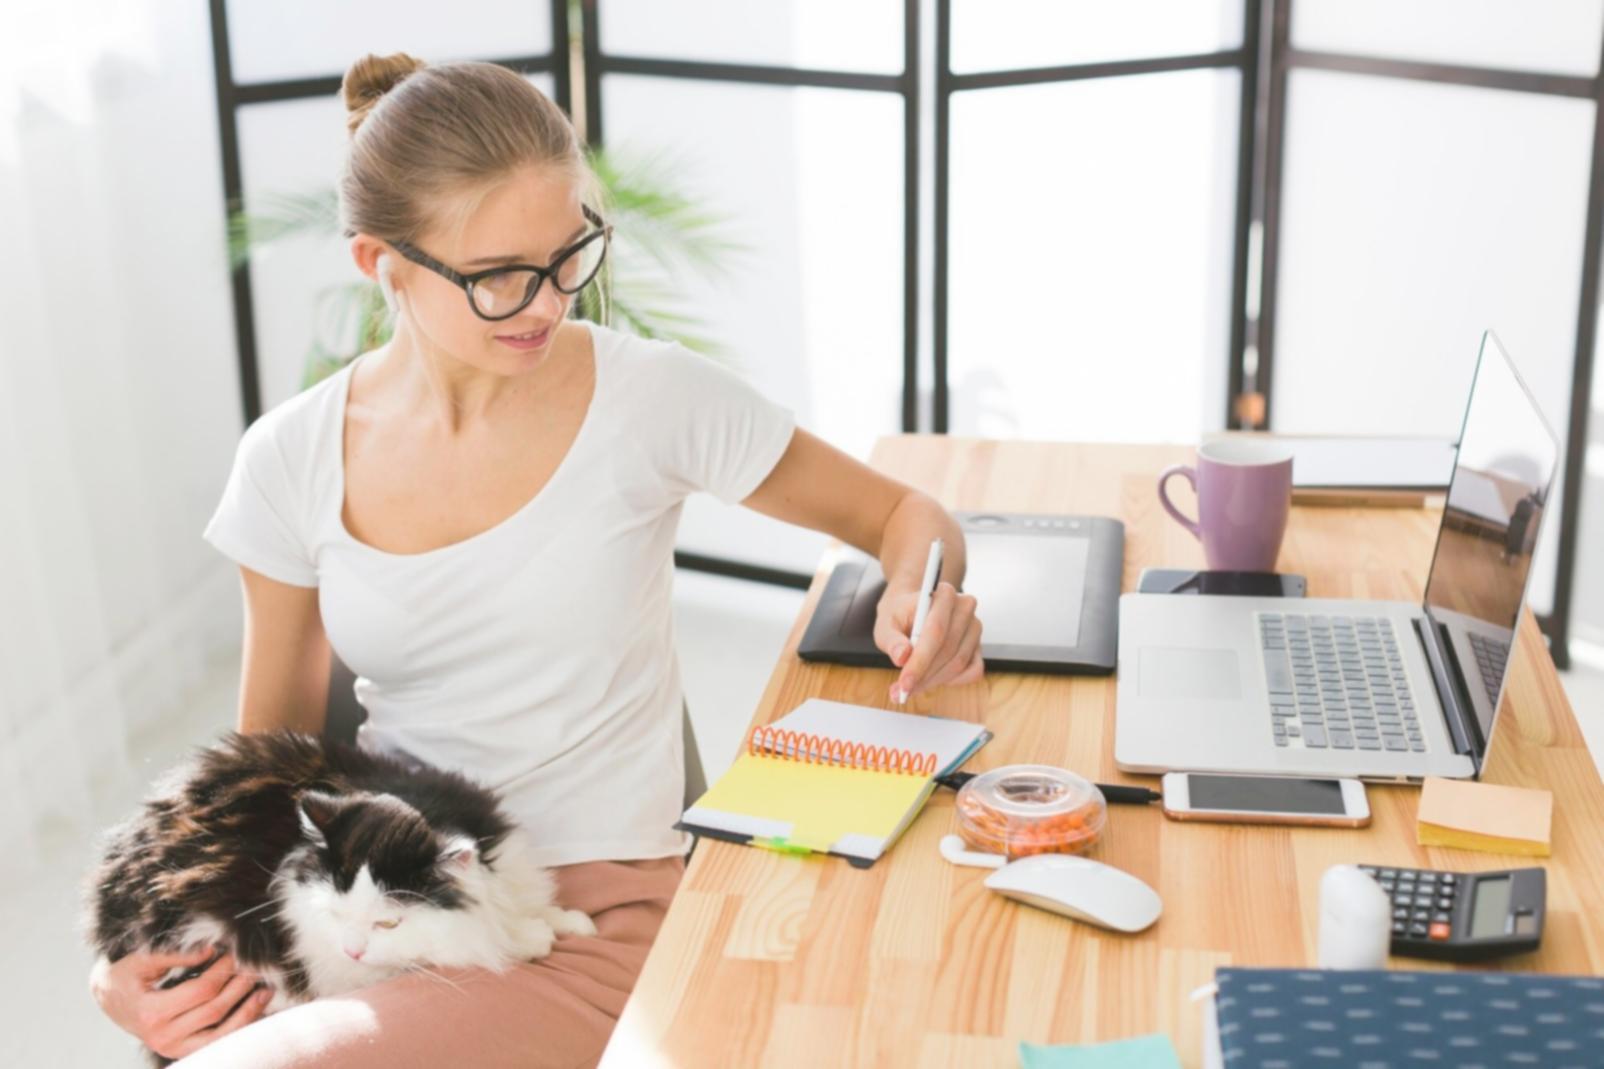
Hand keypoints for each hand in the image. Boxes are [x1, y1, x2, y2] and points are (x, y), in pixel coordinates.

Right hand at [89, 945, 272, 1060]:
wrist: (109, 996)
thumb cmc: (125, 973)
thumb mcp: (141, 959)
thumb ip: (175, 954)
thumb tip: (211, 949)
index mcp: (151, 1013)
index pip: (201, 991)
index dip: (223, 970)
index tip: (236, 952)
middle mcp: (162, 1037)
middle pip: (214, 1011)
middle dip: (239, 986)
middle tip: (257, 966)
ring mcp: (172, 1048)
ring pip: (220, 1035)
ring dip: (247, 1012)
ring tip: (266, 990)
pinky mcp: (181, 1051)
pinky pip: (216, 1043)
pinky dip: (239, 1028)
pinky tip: (255, 1010)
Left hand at [874, 579, 983, 701]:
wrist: (913, 610)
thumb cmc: (899, 616)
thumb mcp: (886, 624)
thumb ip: (892, 639)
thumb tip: (902, 656)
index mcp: (943, 594)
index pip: (935, 632)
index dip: (919, 661)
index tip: (904, 683)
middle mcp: (964, 607)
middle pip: (948, 649)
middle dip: (924, 676)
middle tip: (902, 692)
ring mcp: (974, 627)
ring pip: (958, 662)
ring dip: (934, 680)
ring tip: (911, 688)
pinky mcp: (978, 645)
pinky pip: (973, 670)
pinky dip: (952, 681)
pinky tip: (933, 680)